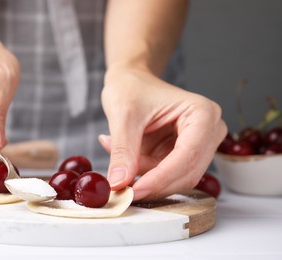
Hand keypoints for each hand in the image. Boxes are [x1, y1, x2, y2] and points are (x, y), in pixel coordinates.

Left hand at [100, 67, 226, 200]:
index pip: (187, 156)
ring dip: (144, 175)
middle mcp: (208, 131)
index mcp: (203, 114)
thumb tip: (119, 183)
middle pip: (187, 173)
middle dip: (153, 183)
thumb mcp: (123, 115)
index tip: (133, 191)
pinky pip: (164, 175)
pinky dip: (142, 171)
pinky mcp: (183, 154)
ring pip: (175, 179)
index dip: (161, 179)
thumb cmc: (131, 87)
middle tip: (120, 187)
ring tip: (115, 149)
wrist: (131, 81)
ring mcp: (198, 145)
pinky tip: (125, 154)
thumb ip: (122, 151)